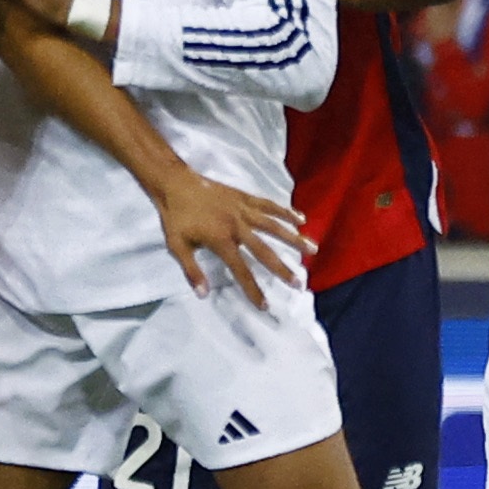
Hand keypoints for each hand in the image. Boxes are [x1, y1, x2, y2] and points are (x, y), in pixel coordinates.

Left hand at [149, 169, 311, 312]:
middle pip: (265, 251)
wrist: (175, 184)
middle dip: (283, 268)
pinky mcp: (245, 197)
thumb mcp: (177, 246)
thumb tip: (203, 294)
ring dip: (294, 238)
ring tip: (312, 248)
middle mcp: (237, 226)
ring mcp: (244, 210)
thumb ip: (192, 271)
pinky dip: (286, 211)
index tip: (265, 305)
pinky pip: (269, 205)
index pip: (241, 269)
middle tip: (299, 282)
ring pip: (274, 226)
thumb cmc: (175, 218)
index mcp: (221, 240)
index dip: (252, 289)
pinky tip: (301, 219)